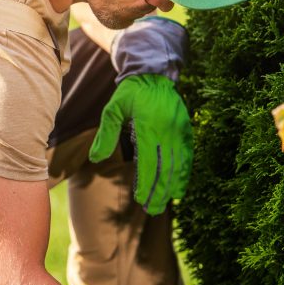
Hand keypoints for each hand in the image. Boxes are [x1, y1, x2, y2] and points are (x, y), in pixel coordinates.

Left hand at [88, 74, 192, 215]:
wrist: (153, 74)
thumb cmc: (129, 94)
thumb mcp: (112, 110)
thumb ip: (105, 135)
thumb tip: (95, 159)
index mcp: (149, 127)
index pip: (148, 162)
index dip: (146, 183)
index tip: (140, 199)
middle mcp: (167, 131)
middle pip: (165, 168)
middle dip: (159, 192)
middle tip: (152, 210)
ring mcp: (180, 130)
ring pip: (178, 164)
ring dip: (172, 186)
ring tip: (164, 204)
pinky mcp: (187, 129)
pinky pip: (187, 155)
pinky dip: (184, 173)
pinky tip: (179, 187)